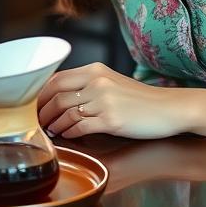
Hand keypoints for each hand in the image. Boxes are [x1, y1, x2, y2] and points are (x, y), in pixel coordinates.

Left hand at [37, 62, 184, 139]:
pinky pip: (80, 127)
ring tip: (50, 130)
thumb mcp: (113, 82)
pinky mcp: (111, 120)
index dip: (41, 93)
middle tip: (36, 121)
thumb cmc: (142, 99)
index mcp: (96, 70)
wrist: (170, 108)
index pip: (57, 78)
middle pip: (57, 95)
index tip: (34, 104)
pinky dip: (69, 132)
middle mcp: (97, 83)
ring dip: (54, 123)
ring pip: (66, 112)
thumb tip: (62, 96)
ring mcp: (104, 101)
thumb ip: (89, 85)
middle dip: (42, 110)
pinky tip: (67, 136)